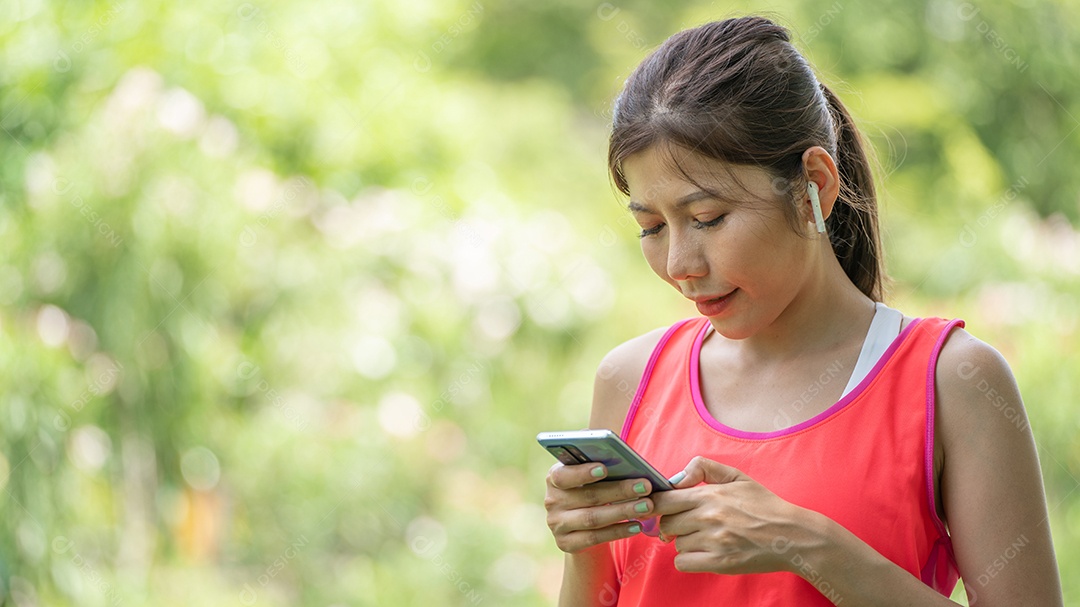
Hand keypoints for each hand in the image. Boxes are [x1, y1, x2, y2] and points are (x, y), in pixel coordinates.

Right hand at [544, 461, 655, 552]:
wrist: (579, 526)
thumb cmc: (591, 490)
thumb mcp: (591, 476)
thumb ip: (598, 462)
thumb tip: (611, 449)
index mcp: (555, 477)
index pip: (564, 475)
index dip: (582, 472)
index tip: (604, 468)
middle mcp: (552, 501)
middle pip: (587, 496)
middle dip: (619, 490)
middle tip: (646, 486)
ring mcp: (557, 524)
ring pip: (592, 518)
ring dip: (623, 511)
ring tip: (647, 506)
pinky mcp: (565, 543)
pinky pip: (594, 538)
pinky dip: (617, 532)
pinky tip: (637, 526)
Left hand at [651, 456, 817, 574]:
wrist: (793, 535)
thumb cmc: (764, 505)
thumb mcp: (737, 477)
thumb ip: (703, 468)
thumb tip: (675, 479)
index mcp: (710, 495)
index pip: (662, 499)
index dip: (656, 505)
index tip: (661, 508)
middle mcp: (709, 517)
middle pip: (666, 523)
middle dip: (671, 524)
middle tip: (685, 525)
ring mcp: (714, 541)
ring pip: (676, 543)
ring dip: (685, 542)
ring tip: (706, 538)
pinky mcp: (720, 563)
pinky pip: (683, 562)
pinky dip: (688, 560)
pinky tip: (703, 553)